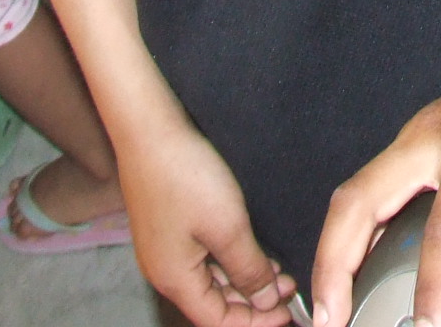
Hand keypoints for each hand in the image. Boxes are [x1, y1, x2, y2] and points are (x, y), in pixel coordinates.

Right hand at [121, 120, 295, 326]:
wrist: (150, 131)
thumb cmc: (186, 177)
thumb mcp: (228, 227)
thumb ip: (249, 270)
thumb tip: (265, 302)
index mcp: (174, 280)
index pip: (217, 322)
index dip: (255, 323)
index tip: (288, 314)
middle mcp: (165, 272)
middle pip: (213, 305)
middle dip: (253, 303)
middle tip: (290, 290)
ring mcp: (165, 250)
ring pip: (210, 281)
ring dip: (245, 281)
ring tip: (280, 272)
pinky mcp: (169, 229)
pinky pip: (203, 260)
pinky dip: (230, 262)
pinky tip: (254, 252)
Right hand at [310, 18, 440, 326]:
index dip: (433, 288)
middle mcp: (433, 133)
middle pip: (360, 202)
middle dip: (336, 266)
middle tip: (332, 319)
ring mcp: (418, 132)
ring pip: (355, 193)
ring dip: (335, 250)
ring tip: (333, 306)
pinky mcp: (416, 139)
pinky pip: (371, 185)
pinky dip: (355, 229)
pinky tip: (360, 265)